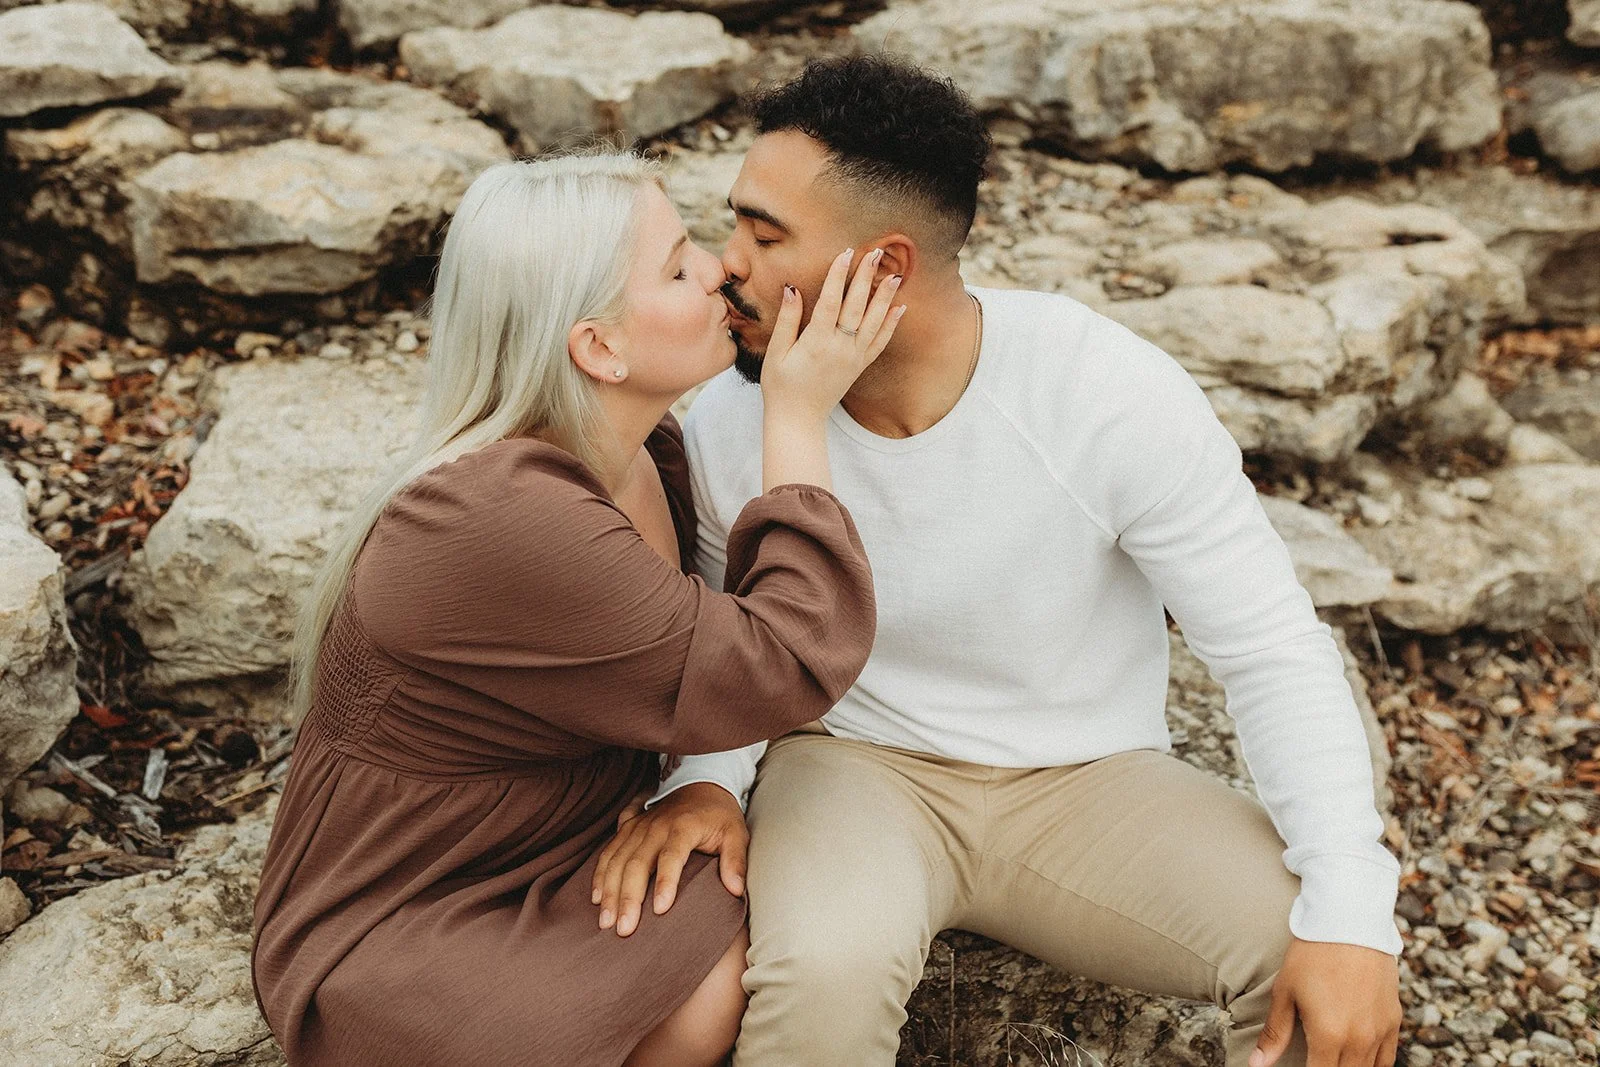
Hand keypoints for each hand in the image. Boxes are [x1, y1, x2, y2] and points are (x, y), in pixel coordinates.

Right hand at [590, 782, 749, 936]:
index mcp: (683, 827)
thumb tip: (736, 889)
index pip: (671, 856)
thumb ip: (736, 860)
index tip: (660, 910)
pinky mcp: (627, 827)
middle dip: (628, 898)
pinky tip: (597, 898)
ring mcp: (638, 826)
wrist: (701, 783)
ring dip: (609, 891)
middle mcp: (656, 826)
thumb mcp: (736, 833)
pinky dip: (600, 875)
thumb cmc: (719, 815)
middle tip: (624, 929)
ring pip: (617, 860)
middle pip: (636, 863)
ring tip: (606, 922)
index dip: (665, 883)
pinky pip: (608, 852)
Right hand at [760, 247, 905, 426]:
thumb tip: (793, 288)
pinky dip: (891, 325)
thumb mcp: (776, 352)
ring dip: (885, 297)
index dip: (838, 275)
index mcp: (817, 342)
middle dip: (866, 277)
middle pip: (857, 306)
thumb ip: (788, 320)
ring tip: (895, 275)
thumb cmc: (781, 386)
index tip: (846, 253)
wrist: (799, 419)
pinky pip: (880, 342)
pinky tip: (900, 308)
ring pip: (874, 322)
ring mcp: (854, 358)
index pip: (831, 301)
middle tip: (876, 253)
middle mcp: (840, 348)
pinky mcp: (860, 366)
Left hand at [1251, 937, 1400, 1066]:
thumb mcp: (1285, 991)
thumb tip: (1257, 1064)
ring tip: (1331, 1060)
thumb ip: (1275, 1033)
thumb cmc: (1311, 954)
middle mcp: (1359, 1040)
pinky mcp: (1394, 1020)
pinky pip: (1387, 1059)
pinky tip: (1356, 1059)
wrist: (1350, 920)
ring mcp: (1381, 1032)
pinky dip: (1372, 1065)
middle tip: (1314, 1059)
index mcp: (1329, 1036)